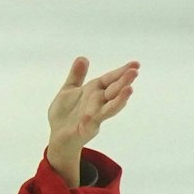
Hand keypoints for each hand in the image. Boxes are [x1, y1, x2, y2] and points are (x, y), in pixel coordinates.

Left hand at [46, 56, 138, 183]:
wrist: (57, 135)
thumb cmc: (65, 113)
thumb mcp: (69, 90)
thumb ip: (76, 75)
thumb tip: (82, 58)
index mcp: (93, 91)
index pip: (110, 79)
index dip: (121, 71)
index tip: (136, 64)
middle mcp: (97, 102)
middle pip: (114, 90)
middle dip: (124, 81)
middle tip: (135, 72)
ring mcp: (94, 116)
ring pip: (110, 107)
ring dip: (119, 99)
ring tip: (129, 90)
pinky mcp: (85, 128)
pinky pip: (90, 124)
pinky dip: (91, 121)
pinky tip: (90, 117)